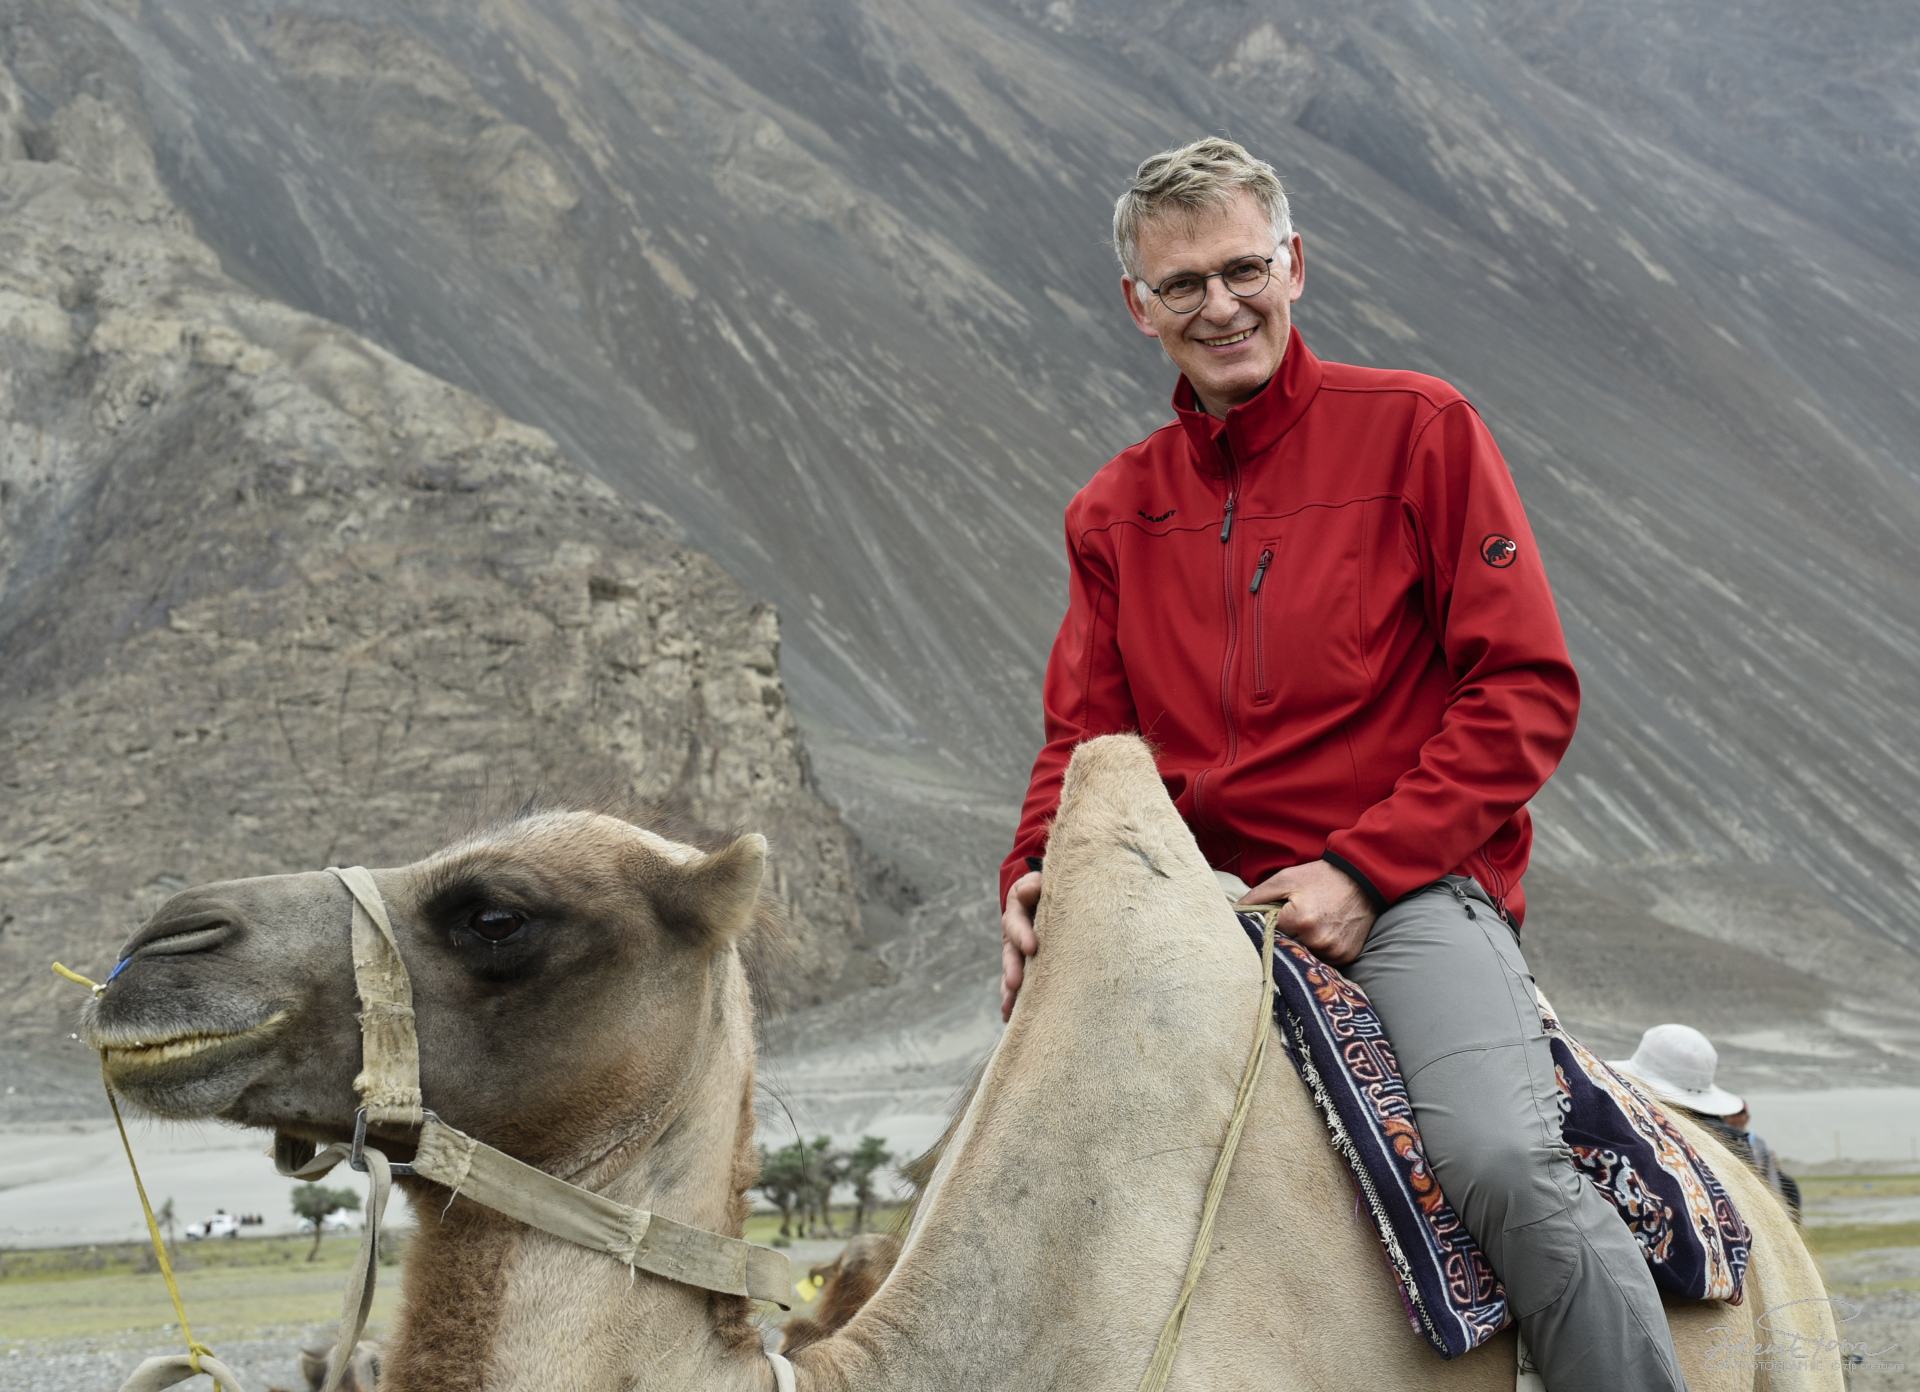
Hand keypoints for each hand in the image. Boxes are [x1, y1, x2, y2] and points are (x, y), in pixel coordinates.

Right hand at [1000, 871, 1041, 1021]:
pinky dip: (1015, 1001)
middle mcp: (1013, 936)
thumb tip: (1029, 890)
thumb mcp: (1040, 882)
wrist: (1046, 899)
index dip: (1022, 934)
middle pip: (1010, 953)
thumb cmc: (1047, 890)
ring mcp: (1017, 954)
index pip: (1017, 924)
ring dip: (1009, 991)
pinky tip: (1011, 1017)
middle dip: (1012, 969)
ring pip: (1011, 973)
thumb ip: (1035, 885)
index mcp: (1017, 912)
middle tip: (1015, 983)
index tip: (1032, 947)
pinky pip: (1018, 985)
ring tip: (1009, 1008)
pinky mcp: (1025, 968)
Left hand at [1239, 860, 1375, 964]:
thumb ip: (1256, 897)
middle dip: (1285, 937)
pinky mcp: (1347, 956)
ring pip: (1304, 956)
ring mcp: (1334, 950)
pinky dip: (1320, 950)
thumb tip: (1232, 912)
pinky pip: (1324, 960)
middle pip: (1286, 947)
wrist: (1364, 878)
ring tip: (1311, 925)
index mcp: (1299, 920)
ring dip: (1302, 945)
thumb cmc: (1321, 877)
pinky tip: (1324, 933)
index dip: (1269, 925)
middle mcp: (1317, 940)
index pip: (1269, 934)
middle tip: (1294, 920)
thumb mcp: (1285, 879)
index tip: (1275, 917)